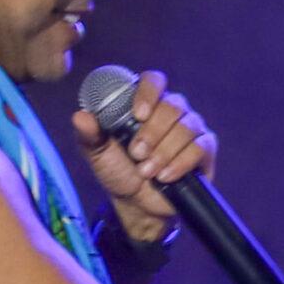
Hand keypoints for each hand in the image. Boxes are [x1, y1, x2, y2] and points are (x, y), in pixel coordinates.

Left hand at [68, 70, 216, 237]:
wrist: (136, 203)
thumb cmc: (117, 170)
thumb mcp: (98, 153)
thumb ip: (90, 135)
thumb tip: (80, 116)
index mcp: (146, 103)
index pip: (154, 81)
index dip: (148, 93)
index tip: (137, 115)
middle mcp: (172, 111)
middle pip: (172, 105)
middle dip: (153, 132)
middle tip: (136, 154)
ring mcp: (191, 129)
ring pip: (187, 127)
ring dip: (164, 151)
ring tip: (147, 171)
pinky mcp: (204, 150)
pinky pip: (200, 147)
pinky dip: (180, 163)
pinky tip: (165, 176)